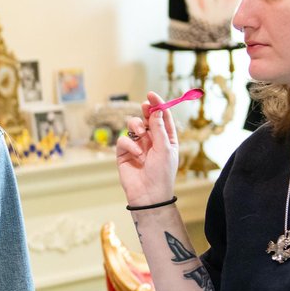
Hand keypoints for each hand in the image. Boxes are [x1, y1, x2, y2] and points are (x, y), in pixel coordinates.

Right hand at [115, 91, 179, 207]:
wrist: (148, 195)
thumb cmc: (161, 174)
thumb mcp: (165, 149)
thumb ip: (159, 128)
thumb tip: (156, 110)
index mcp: (166, 139)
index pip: (162, 117)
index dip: (158, 105)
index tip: (151, 95)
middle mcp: (152, 140)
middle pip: (147, 118)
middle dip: (145, 111)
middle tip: (145, 106)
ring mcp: (137, 146)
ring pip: (133, 126)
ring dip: (137, 127)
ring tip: (142, 136)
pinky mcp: (124, 153)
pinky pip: (124, 140)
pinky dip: (129, 144)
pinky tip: (136, 154)